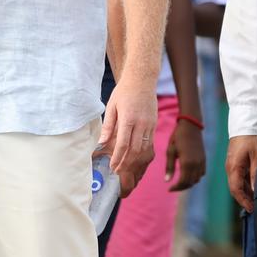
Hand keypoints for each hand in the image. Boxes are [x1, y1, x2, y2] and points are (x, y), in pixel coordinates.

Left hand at [100, 78, 156, 196]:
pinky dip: (144, 158)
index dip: (118, 158)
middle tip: (119, 177)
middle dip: (127, 166)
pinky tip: (139, 165)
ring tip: (129, 175)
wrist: (142, 80)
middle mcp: (142, 124)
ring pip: (145, 150)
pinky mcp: (154, 126)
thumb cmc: (123, 92)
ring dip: (137, 165)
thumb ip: (108, 125)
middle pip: (135, 150)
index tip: (112, 168)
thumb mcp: (111, 106)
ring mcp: (150, 126)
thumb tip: (102, 143)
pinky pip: (151, 146)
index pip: (124, 143)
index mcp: (129, 118)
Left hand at [165, 119, 205, 190]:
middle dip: (182, 187)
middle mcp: (196, 164)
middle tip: (173, 187)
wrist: (190, 126)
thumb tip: (167, 181)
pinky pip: (202, 174)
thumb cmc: (177, 137)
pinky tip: (188, 175)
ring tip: (179, 182)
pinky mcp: (204, 160)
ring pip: (197, 179)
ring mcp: (202, 162)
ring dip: (189, 183)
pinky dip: (195, 178)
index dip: (176, 187)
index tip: (169, 189)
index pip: (183, 181)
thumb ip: (169, 167)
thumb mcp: (170, 151)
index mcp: (186, 163)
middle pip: (190, 182)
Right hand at [226, 134, 256, 212]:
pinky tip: (255, 189)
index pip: (235, 190)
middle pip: (235, 189)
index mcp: (234, 167)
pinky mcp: (235, 162)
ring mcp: (231, 165)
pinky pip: (238, 178)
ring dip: (246, 193)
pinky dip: (245, 186)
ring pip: (237, 184)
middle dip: (245, 200)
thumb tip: (256, 191)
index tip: (252, 210)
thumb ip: (256, 174)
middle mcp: (229, 168)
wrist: (244, 124)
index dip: (243, 201)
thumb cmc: (251, 139)